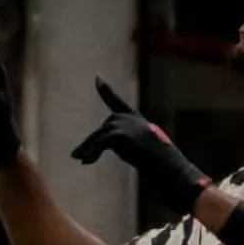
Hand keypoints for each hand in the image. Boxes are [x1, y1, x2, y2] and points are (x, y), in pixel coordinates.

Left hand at [72, 76, 210, 213]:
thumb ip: (121, 142)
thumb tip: (97, 147)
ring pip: (98, 137)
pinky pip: (99, 145)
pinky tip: (86, 162)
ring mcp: (123, 124)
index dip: (106, 89)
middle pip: (102, 129)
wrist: (167, 166)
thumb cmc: (159, 163)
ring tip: (80, 160)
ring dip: (88, 150)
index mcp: (135, 119)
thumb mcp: (139, 148)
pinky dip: (91, 153)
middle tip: (76, 155)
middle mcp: (128, 117)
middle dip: (89, 143)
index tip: (97, 78)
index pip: (116, 101)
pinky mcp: (118, 135)